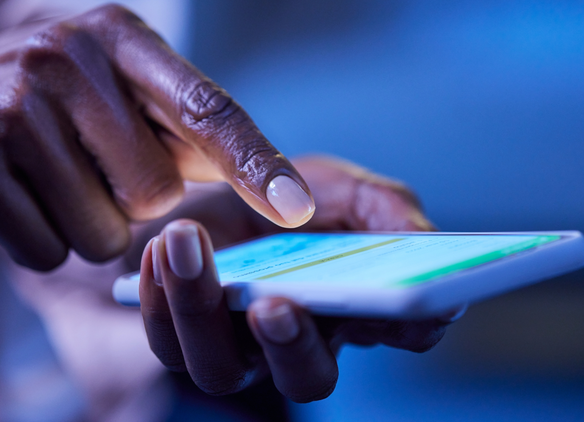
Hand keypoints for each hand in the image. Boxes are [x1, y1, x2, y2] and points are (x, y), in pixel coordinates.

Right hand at [0, 4, 312, 269]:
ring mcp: (10, 109)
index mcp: (119, 36)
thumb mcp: (117, 82)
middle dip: (135, 199)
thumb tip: (270, 188)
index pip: (206, 106)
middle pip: (158, 194)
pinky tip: (17, 196)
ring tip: (51, 177)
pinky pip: (47, 252)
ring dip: (90, 224)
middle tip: (91, 163)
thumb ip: (186, 126)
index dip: (256, 161)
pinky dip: (43, 240)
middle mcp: (65, 59)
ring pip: (105, 233)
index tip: (297, 208)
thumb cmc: (51, 96)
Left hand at [138, 156, 464, 401]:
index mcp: (350, 305)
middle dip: (293, 348)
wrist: (205, 187)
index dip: (412, 325)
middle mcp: (296, 340)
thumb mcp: (336, 184)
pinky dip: (161, 295)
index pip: (399, 333)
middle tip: (276, 306)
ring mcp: (234, 346)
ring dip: (201, 310)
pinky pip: (166, 341)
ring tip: (186, 241)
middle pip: (305, 378)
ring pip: (220, 369)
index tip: (412, 301)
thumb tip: (422, 237)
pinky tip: (161, 247)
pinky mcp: (178, 335)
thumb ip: (382, 206)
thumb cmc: (279, 194)